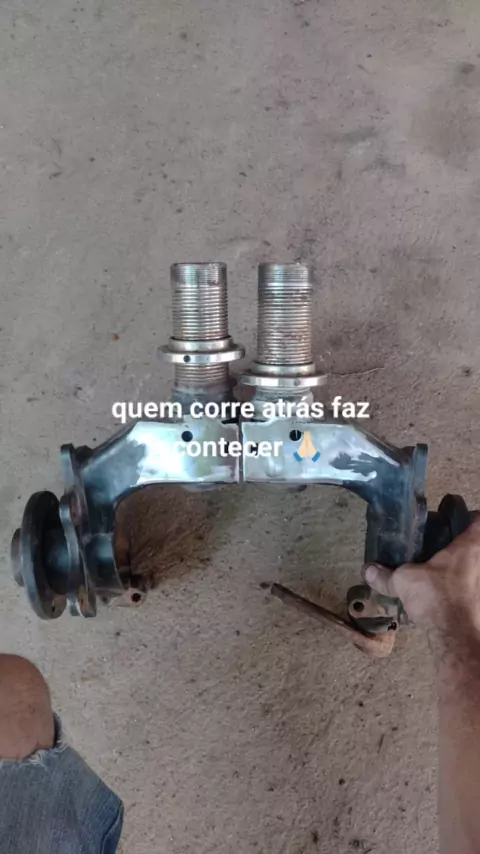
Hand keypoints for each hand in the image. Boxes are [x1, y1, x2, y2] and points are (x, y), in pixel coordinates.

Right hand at [362, 516, 479, 635]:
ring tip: (445, 570)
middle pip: (478, 545)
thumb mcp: (404, 581)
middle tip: (446, 545)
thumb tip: (367, 570)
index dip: (470, 516)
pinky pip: (473, 589)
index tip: (456, 519)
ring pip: (475, 568)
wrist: (454, 635)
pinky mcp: (478, 603)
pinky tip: (448, 594)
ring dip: (465, 568)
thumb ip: (386, 576)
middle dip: (464, 545)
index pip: (478, 520)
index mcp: (468, 548)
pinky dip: (464, 589)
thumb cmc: (436, 597)